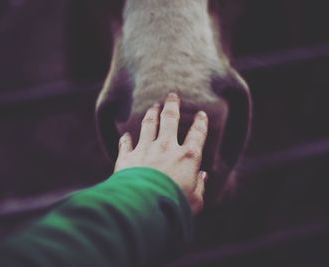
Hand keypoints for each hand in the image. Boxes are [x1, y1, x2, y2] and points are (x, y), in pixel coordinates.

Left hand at [114, 93, 208, 213]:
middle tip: (172, 95)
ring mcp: (145, 150)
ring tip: (154, 106)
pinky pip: (125, 144)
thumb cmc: (173, 206)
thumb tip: (203, 175)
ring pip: (149, 125)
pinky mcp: (127, 158)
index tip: (201, 114)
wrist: (142, 207)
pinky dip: (125, 139)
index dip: (200, 123)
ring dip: (152, 114)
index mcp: (188, 157)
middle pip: (170, 119)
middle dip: (172, 105)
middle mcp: (167, 148)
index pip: (197, 134)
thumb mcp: (195, 201)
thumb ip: (200, 186)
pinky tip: (125, 135)